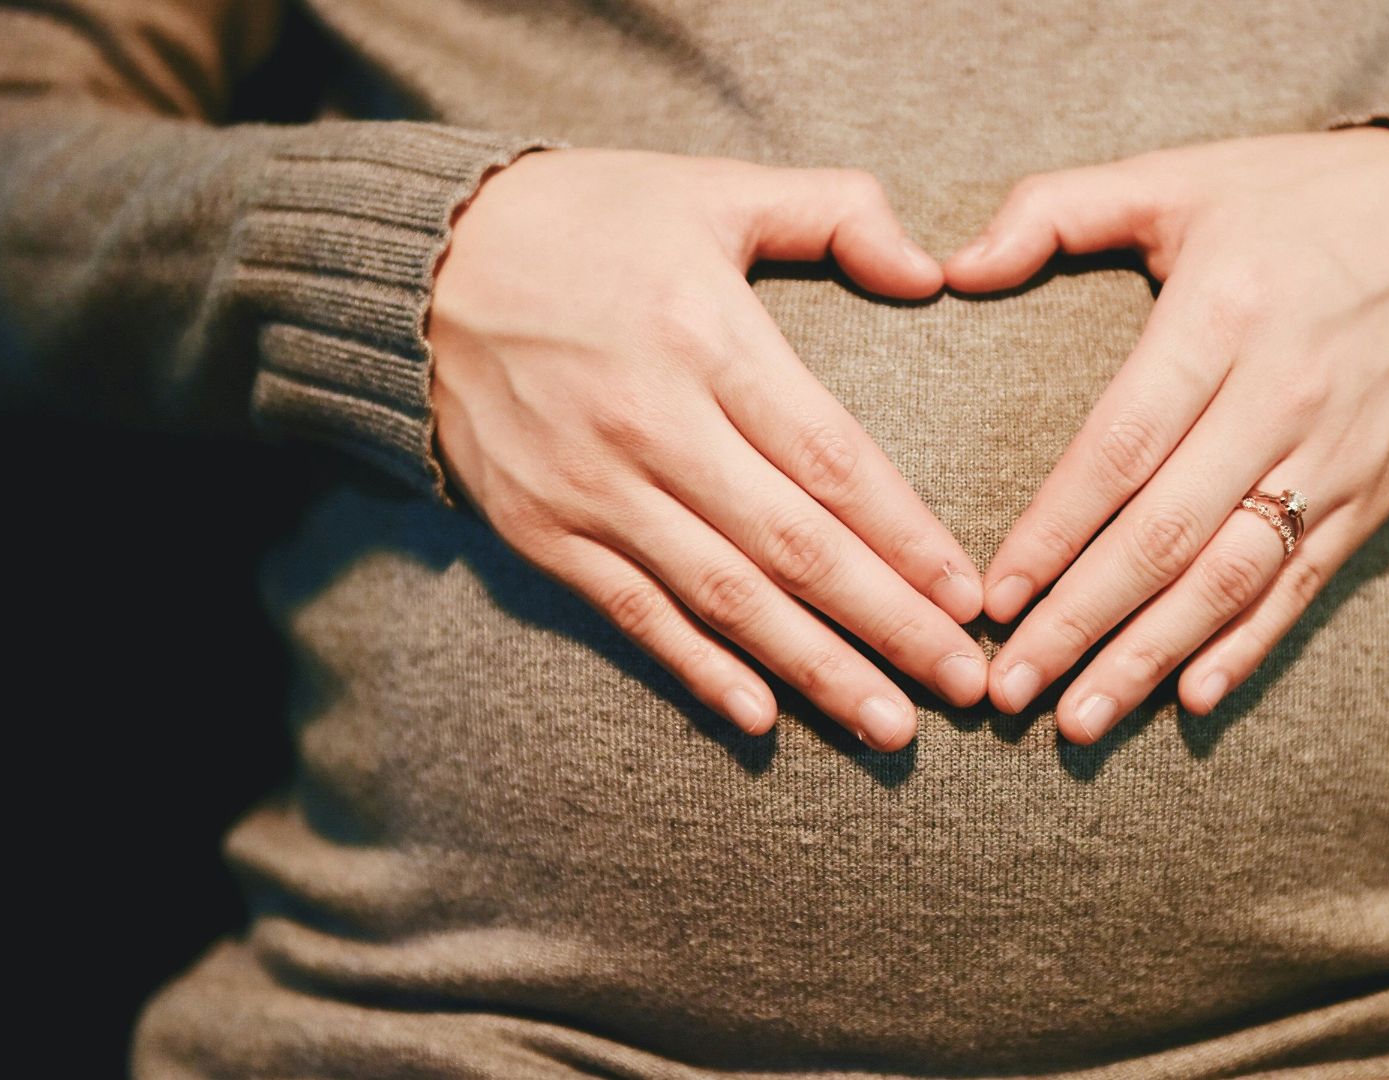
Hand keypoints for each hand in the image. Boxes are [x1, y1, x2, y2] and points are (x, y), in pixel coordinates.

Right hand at [429, 148, 986, 749]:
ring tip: (893, 726)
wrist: (418, 262)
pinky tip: (763, 720)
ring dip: (815, 669)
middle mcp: (650, 423)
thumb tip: (931, 271)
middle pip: (794, 547)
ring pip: (724, 598)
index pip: (831, 459)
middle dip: (890, 624)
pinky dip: (698, 670)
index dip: (907, 537)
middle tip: (967, 687)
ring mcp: (590, 488)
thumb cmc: (586, 219)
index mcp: (705, 335)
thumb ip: (834, 212)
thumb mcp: (712, 188)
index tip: (970, 598)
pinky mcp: (540, 531)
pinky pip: (634, 615)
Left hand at [943, 128, 1388, 743]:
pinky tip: (1190, 699)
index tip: (992, 598)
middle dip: (1080, 622)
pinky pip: (1303, 585)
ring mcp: (1334, 454)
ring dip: (1150, 657)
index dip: (1053, 531)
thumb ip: (1055, 211)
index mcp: (1222, 315)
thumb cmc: (1295, 200)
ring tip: (1079, 721)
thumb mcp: (1176, 176)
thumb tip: (952, 267)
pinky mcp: (1374, 492)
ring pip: (1231, 578)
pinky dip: (1248, 648)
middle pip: (1166, 534)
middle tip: (1009, 690)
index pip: (1120, 446)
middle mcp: (1281, 396)